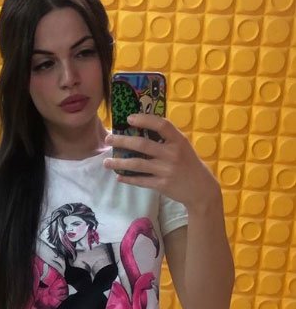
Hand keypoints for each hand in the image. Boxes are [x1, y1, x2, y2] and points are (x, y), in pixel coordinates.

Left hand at [104, 114, 220, 212]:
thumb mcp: (183, 147)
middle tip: (109, 138)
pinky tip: (118, 176)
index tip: (129, 118)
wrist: (201, 190)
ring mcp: (166, 170)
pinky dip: (128, 179)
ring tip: (106, 162)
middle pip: (143, 144)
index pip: (161, 125)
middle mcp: (172, 154)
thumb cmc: (189, 164)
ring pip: (137, 164)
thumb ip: (167, 138)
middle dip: (123, 140)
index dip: (144, 120)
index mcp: (178, 141)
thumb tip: (143, 128)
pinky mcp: (162, 185)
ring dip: (119, 162)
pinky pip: (141, 181)